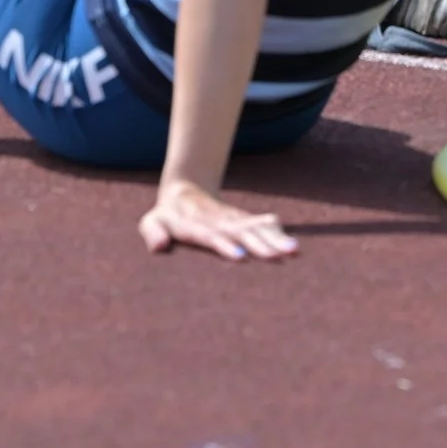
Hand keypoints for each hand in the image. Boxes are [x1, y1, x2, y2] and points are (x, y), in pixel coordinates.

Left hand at [140, 179, 297, 260]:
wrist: (185, 191)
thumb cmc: (167, 215)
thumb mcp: (152, 221)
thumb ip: (153, 232)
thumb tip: (159, 246)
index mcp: (196, 225)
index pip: (212, 236)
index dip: (225, 245)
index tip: (240, 256)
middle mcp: (220, 222)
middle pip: (242, 233)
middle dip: (260, 245)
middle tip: (277, 256)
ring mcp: (235, 221)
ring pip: (257, 229)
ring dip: (276, 240)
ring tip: (294, 251)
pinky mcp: (245, 222)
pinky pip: (265, 227)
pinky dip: (279, 235)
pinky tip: (294, 248)